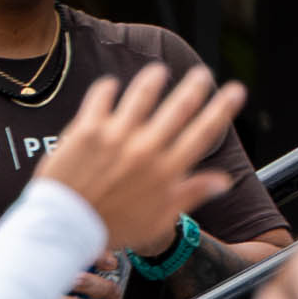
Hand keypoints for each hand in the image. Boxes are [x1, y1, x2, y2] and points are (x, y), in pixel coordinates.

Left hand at [29, 57, 239, 249]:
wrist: (62, 227)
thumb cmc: (111, 227)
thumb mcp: (158, 219)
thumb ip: (192, 194)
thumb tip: (224, 181)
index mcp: (167, 170)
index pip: (204, 132)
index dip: (223, 108)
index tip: (235, 90)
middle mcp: (145, 149)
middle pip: (178, 108)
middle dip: (194, 87)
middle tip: (201, 74)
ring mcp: (115, 137)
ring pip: (141, 96)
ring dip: (153, 80)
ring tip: (159, 71)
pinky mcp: (85, 131)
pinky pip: (100, 99)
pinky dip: (107, 88)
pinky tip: (111, 84)